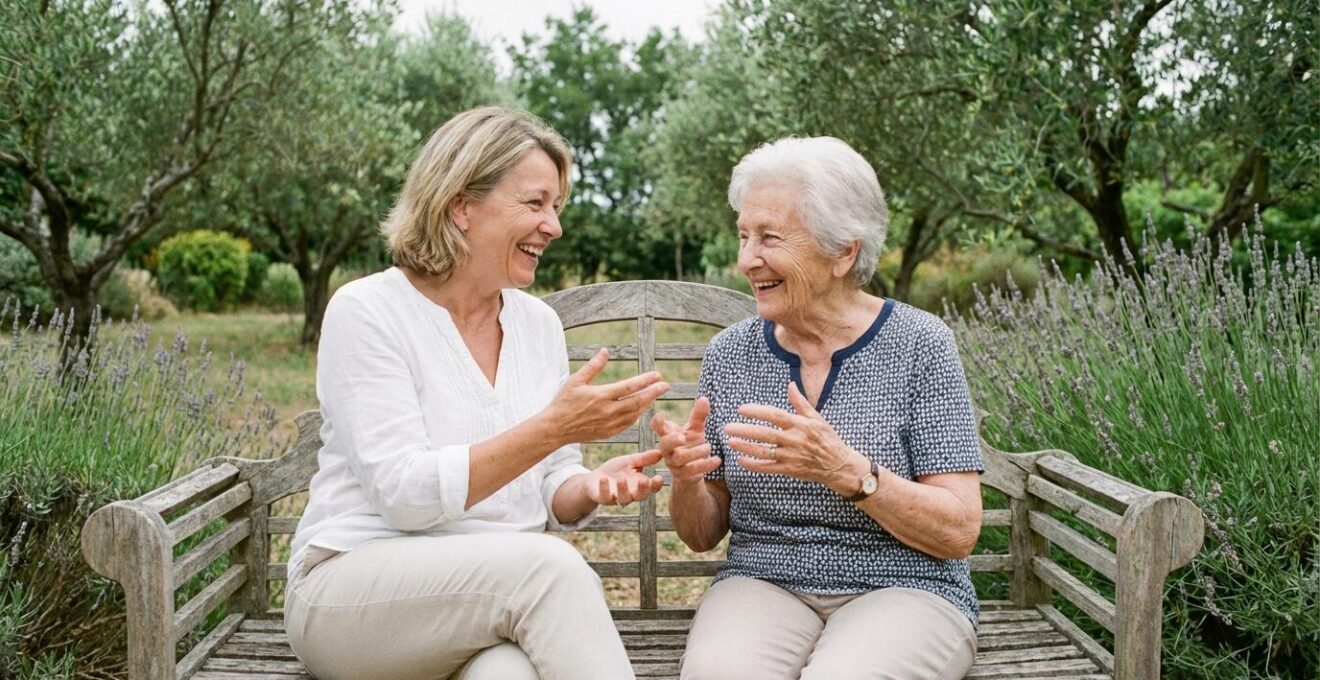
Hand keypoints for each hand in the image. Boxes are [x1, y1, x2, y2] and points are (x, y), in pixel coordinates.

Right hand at [544, 348, 669, 444]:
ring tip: (655, 395)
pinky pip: (627, 424)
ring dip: (647, 404)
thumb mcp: (576, 380)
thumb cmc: (564, 401)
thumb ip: (593, 366)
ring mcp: (609, 424)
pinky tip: (641, 408)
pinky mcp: (608, 433)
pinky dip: (637, 415)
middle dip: (653, 392)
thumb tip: (605, 350)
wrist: (555, 428)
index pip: (630, 386)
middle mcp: (608, 411)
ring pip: (635, 413)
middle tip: (666, 386)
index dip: (646, 380)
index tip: (657, 375)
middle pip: (637, 401)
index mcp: (601, 395)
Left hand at [584, 450, 665, 506]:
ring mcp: (617, 497)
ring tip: (622, 479)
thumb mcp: (631, 461)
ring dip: (623, 490)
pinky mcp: (603, 498)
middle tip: (644, 481)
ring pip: (624, 499)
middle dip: (643, 490)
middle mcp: (631, 494)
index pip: (652, 488)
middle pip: (641, 496)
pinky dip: (604, 488)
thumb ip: (644, 459)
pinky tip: (603, 479)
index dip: (656, 485)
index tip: (659, 477)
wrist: (595, 478)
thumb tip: (660, 452)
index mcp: (640, 486)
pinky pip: (605, 496)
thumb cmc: (616, 470)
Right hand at [652, 397, 719, 485]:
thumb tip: (705, 398)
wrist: (692, 469)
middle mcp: (668, 449)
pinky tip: (717, 460)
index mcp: (668, 435)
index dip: (657, 421)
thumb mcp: (695, 429)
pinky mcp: (683, 475)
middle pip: (665, 444)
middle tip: (683, 437)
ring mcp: (674, 463)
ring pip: (680, 458)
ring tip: (708, 447)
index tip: (661, 415)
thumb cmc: (691, 444)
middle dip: (673, 440)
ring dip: (695, 453)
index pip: (658, 426)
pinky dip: (705, 465)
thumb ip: (699, 415)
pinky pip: (692, 471)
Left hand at [724, 382, 868, 493]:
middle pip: (766, 434)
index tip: (741, 409)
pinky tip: (741, 461)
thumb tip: (790, 384)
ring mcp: (791, 456)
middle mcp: (795, 440)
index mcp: (800, 424)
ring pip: (764, 452)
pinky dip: (754, 466)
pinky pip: (769, 468)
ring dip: (746, 447)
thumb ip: (800, 402)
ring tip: (730, 442)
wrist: (839, 465)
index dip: (757, 411)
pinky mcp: (790, 470)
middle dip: (745, 430)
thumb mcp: (817, 418)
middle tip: (727, 427)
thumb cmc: (828, 439)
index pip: (775, 415)